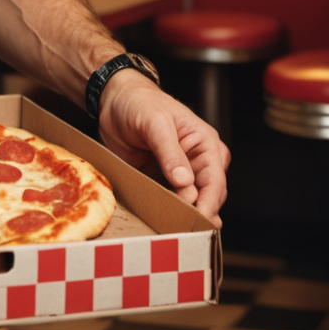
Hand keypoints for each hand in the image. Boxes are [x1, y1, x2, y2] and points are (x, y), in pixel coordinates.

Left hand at [96, 70, 229, 225]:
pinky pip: (170, 200)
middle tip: (185, 230)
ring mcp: (181, 173)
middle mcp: (199, 161)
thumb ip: (170, 153)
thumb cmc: (139, 102)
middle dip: (198, 213)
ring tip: (174, 229)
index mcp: (206, 144)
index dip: (208, 203)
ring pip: (191, 202)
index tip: (199, 220)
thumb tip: (186, 183)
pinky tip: (161, 220)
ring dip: (183, 215)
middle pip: (207, 196)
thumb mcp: (155, 123)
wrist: (114, 99)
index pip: (215, 181)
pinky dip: (167, 210)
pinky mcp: (163, 180)